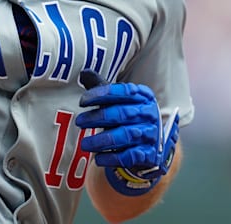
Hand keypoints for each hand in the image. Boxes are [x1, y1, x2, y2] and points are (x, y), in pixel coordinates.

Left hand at [75, 70, 178, 195]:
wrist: (150, 145)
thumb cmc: (128, 118)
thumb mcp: (119, 101)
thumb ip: (102, 87)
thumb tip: (84, 72)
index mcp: (144, 96)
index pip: (123, 91)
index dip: (102, 95)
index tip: (82, 101)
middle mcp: (150, 113)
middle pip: (122, 113)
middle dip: (98, 117)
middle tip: (79, 122)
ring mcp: (151, 134)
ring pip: (125, 135)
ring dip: (102, 140)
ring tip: (85, 144)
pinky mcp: (149, 154)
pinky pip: (129, 156)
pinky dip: (112, 158)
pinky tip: (98, 158)